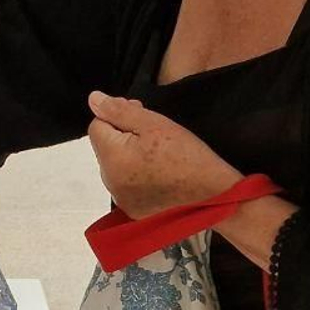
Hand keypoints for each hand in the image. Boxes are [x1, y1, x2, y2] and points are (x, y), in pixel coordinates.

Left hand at [86, 92, 242, 218]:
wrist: (215, 195)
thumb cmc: (188, 156)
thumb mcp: (155, 124)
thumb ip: (120, 110)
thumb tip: (94, 99)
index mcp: (112, 158)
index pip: (97, 126)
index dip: (117, 115)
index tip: (140, 114)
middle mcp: (109, 182)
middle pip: (104, 147)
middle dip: (122, 135)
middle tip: (153, 133)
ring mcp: (120, 199)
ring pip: (114, 165)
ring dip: (128, 155)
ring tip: (158, 154)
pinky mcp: (133, 210)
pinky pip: (125, 184)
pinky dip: (136, 175)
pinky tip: (159, 172)